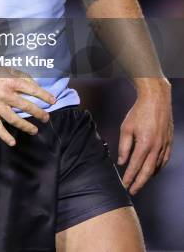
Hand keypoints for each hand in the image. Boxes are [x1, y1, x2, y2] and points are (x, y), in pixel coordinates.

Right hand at [0, 69, 56, 145]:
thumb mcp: (4, 69)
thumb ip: (19, 76)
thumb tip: (33, 84)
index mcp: (11, 81)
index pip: (32, 89)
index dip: (44, 96)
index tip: (53, 101)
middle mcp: (6, 94)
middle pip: (27, 106)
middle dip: (39, 113)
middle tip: (46, 118)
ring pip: (15, 119)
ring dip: (26, 126)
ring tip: (34, 130)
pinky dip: (5, 135)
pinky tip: (12, 141)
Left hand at [118, 79, 172, 193]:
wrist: (156, 100)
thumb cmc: (139, 112)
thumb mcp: (126, 128)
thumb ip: (124, 146)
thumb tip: (122, 161)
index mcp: (144, 144)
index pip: (135, 166)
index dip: (129, 177)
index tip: (124, 185)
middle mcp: (156, 148)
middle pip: (148, 171)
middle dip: (139, 183)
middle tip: (133, 191)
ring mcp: (164, 146)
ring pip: (157, 167)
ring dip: (148, 177)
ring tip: (140, 182)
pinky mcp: (169, 142)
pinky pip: (164, 160)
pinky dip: (158, 168)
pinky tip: (153, 171)